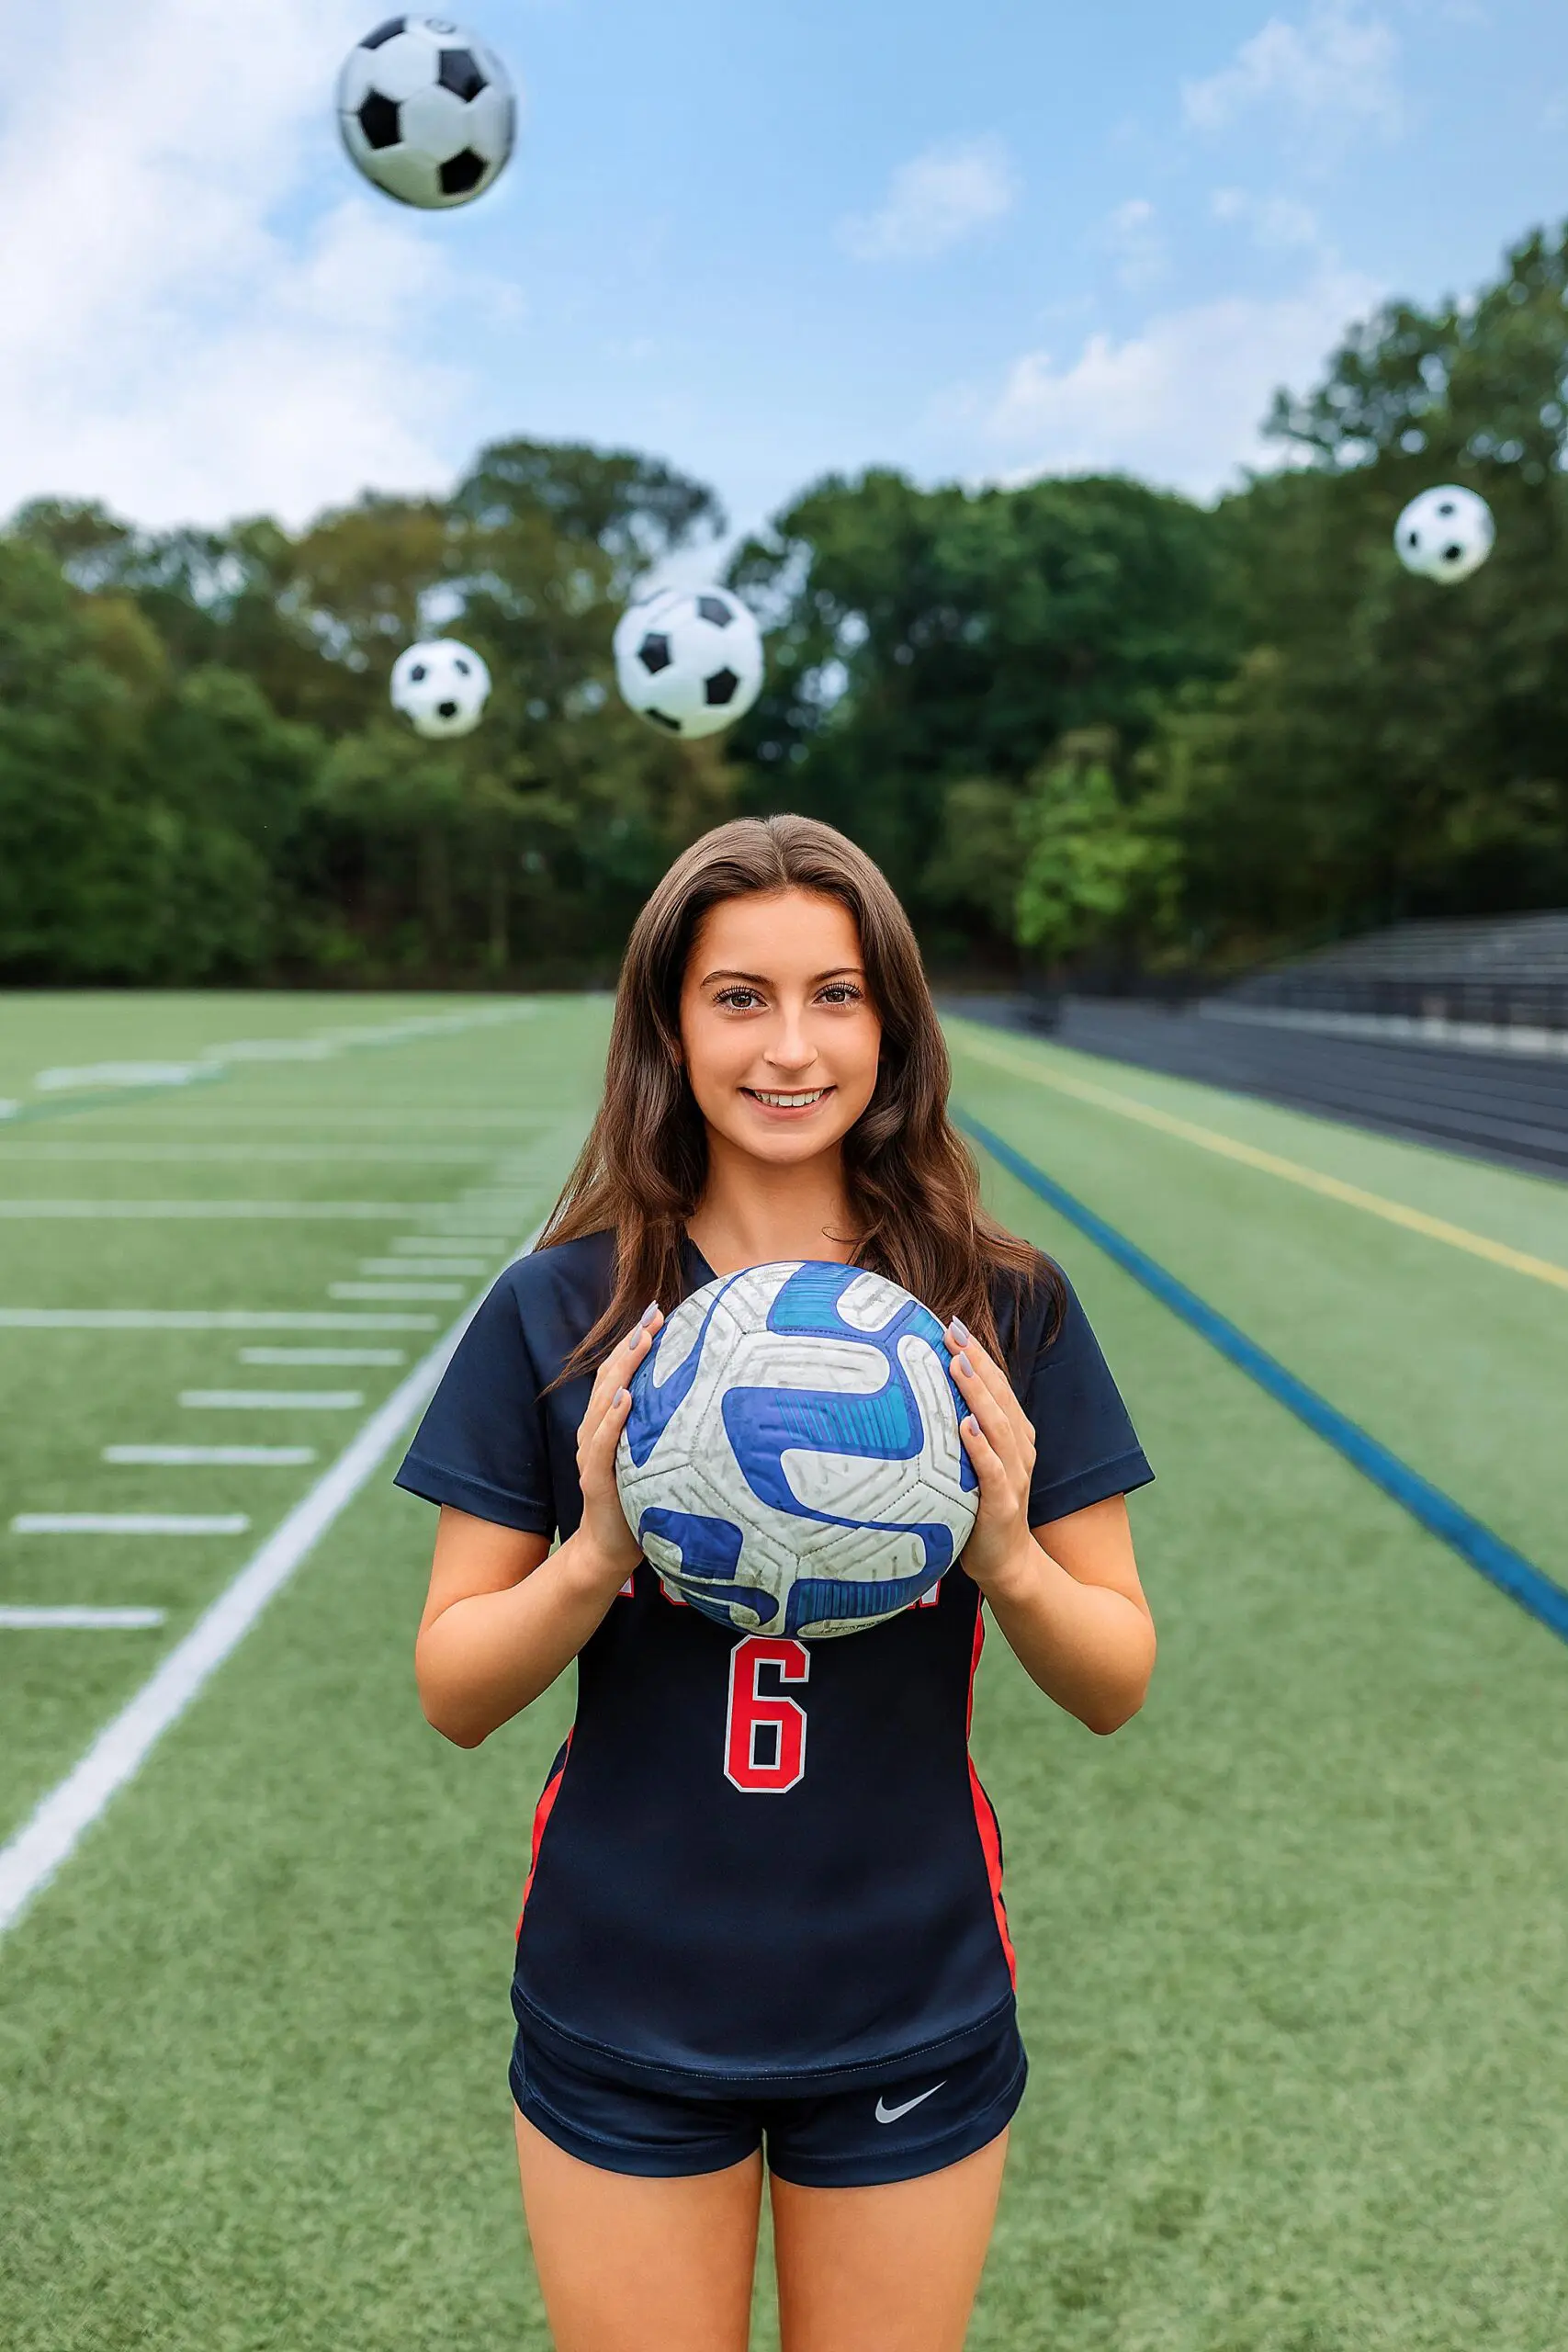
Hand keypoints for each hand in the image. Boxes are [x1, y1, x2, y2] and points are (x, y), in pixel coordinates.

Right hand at [574, 1303, 663, 1588]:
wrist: (609, 1551)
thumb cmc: (640, 1502)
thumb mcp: (656, 1459)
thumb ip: (668, 1431)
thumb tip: (713, 1404)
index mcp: (610, 1425)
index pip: (619, 1374)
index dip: (635, 1342)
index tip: (660, 1313)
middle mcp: (596, 1432)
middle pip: (610, 1377)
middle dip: (632, 1343)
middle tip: (655, 1313)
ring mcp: (593, 1454)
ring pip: (604, 1401)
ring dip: (623, 1369)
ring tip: (643, 1340)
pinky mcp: (596, 1479)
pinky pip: (602, 1444)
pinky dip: (612, 1419)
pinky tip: (626, 1398)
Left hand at [945, 1320, 1038, 1599]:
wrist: (1007, 1564)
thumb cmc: (980, 1509)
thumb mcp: (971, 1465)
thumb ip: (957, 1434)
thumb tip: (917, 1399)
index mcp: (1013, 1437)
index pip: (997, 1387)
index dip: (979, 1354)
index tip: (953, 1325)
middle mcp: (1018, 1449)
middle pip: (999, 1397)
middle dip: (977, 1360)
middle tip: (952, 1329)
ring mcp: (1013, 1476)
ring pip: (998, 1425)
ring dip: (978, 1393)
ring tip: (957, 1363)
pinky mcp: (1002, 1503)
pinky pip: (992, 1469)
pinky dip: (980, 1446)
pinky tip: (965, 1426)